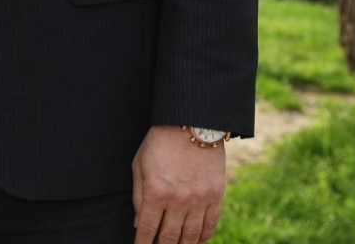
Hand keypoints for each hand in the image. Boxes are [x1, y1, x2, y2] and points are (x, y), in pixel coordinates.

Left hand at [131, 125, 225, 243]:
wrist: (192, 121)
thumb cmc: (161, 141)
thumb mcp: (140, 165)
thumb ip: (138, 196)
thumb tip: (138, 223)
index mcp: (156, 193)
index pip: (147, 230)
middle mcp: (179, 200)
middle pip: (169, 238)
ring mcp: (200, 199)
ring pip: (191, 236)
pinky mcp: (216, 195)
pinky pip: (210, 225)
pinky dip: (203, 237)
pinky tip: (196, 240)